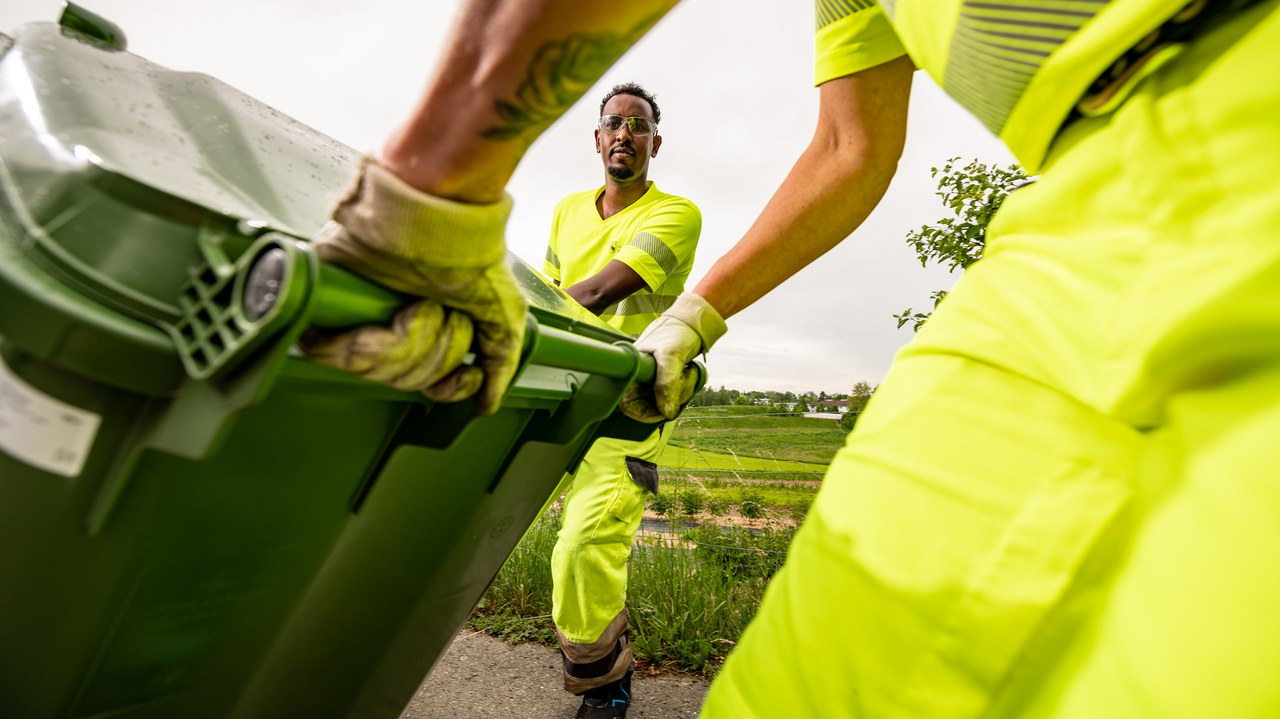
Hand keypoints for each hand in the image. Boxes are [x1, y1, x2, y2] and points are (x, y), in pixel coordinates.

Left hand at [301, 158, 526, 412]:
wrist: (439, 212)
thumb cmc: (469, 251)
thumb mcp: (501, 310)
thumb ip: (498, 359)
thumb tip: (485, 404)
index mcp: (425, 325)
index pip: (426, 383)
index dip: (445, 388)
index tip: (462, 378)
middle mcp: (389, 323)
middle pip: (404, 380)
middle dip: (434, 353)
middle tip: (445, 314)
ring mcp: (358, 313)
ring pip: (378, 370)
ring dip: (413, 340)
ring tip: (424, 305)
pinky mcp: (327, 302)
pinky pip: (344, 351)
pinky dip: (373, 342)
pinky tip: (400, 316)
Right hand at [620, 292, 726, 421]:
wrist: (693, 320)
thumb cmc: (677, 331)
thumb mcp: (672, 356)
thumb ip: (667, 385)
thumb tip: (667, 413)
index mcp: (631, 369)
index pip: (628, 403)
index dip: (645, 412)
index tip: (665, 411)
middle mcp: (639, 375)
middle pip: (650, 404)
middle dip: (670, 399)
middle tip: (684, 381)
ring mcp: (652, 378)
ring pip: (665, 401)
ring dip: (681, 391)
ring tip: (688, 372)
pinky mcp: (665, 378)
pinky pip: (674, 394)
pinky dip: (684, 388)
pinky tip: (689, 372)